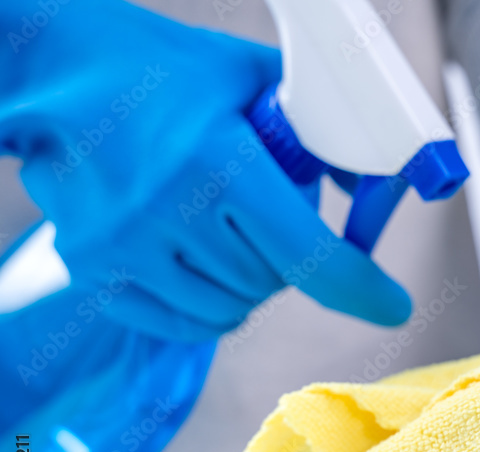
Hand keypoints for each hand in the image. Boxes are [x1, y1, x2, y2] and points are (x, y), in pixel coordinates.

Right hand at [0, 0, 410, 340]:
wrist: (55, 77)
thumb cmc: (162, 71)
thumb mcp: (250, 79)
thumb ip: (316, 128)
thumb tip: (368, 187)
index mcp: (219, 162)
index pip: (310, 254)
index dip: (362, 289)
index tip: (394, 307)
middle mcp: (170, 212)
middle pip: (275, 284)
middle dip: (290, 260)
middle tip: (269, 219)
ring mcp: (124, 248)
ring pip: (231, 310)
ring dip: (250, 284)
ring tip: (229, 233)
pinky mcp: (94, 269)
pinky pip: (183, 322)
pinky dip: (209, 305)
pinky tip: (201, 263)